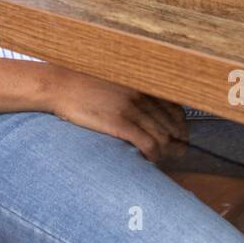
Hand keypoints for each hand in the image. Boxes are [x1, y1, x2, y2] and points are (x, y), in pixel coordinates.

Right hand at [51, 68, 187, 163]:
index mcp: (142, 85)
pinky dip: (153, 155)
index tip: (181, 136)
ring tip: (161, 159)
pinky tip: (149, 159)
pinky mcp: (120, 123)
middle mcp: (142, 96)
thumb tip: (148, 111)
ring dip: (167, 152)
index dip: (181, 126)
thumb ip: (134, 92)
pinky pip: (148, 144)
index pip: (175, 109)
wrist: (61, 86)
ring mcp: (132, 109)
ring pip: (163, 137)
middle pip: (172, 125)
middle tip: (177, 153)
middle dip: (178, 142)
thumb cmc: (84, 85)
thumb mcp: (116, 83)